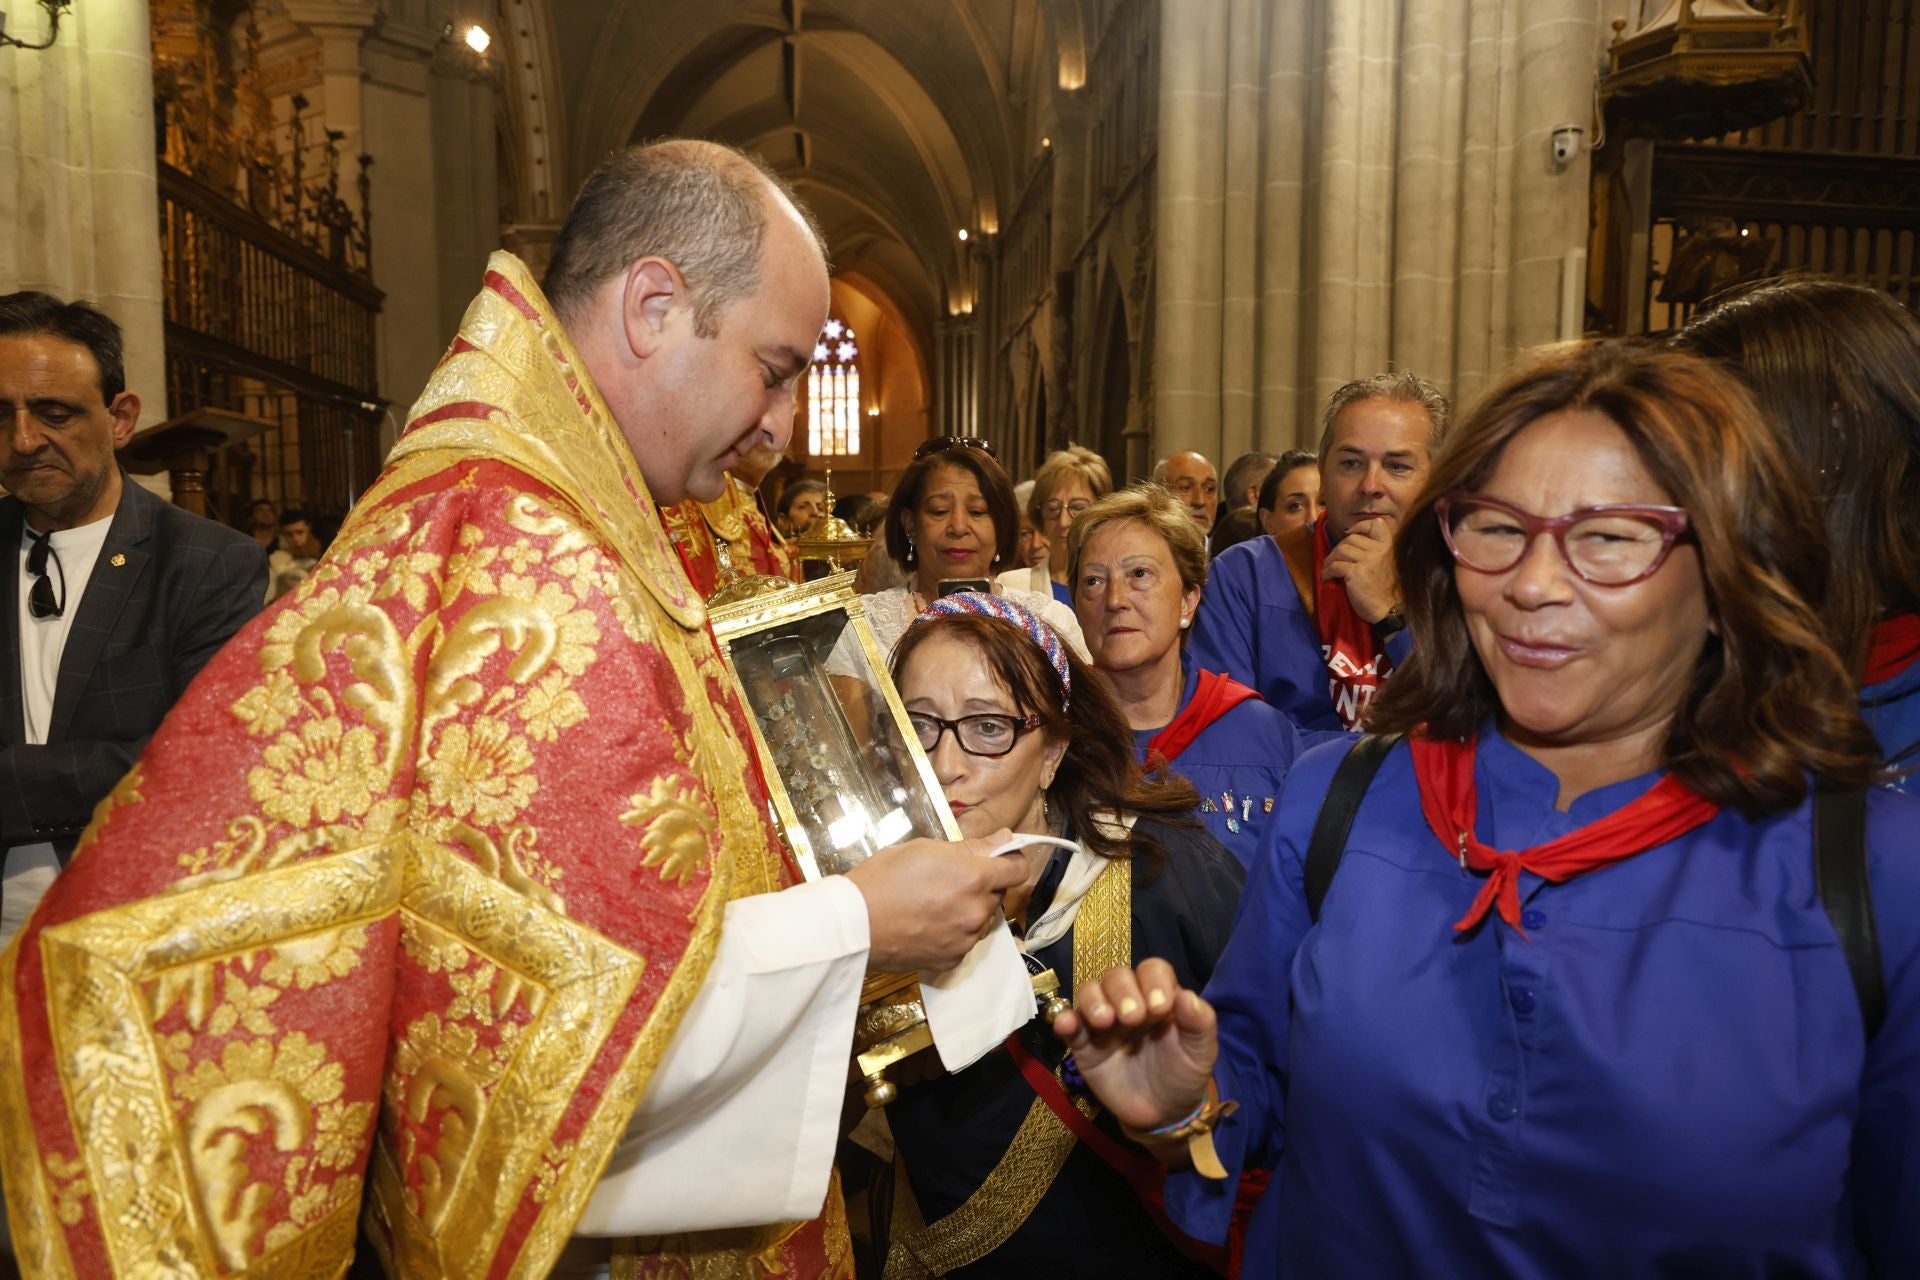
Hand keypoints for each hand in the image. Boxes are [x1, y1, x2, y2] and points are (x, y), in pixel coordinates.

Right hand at [845, 830, 1027, 971]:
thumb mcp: (925, 848)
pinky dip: (953, 932)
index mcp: (974, 878)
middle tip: (948, 879)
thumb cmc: (883, 878)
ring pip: (981, 919)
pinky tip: (927, 924)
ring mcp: (966, 939)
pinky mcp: (952, 960)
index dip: (1010, 861)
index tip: (998, 859)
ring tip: (933, 904)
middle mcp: (977, 912)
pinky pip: (964, 941)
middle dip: (981, 885)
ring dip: (968, 910)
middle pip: (997, 894)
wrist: (853, 925)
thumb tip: (1005, 839)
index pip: (1018, 870)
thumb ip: (971, 847)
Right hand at [1051, 958, 1216, 1132]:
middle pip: (1117, 976)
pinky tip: (1066, 1024)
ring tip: (1104, 1021)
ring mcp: (1104, 1022)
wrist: (1162, 1114)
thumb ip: (1200, 1024)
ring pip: (1090, 992)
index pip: (1153, 970)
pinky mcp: (1084, 1045)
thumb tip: (1188, 996)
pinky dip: (1064, 1020)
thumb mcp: (1201, 1053)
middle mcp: (1129, 1001)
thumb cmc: (1183, 1075)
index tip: (1160, 1007)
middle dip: (1123, 991)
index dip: (1154, 981)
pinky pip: (1070, 1026)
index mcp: (1159, 996)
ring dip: (1094, 1000)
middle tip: (1133, 1018)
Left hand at [1320, 517, 1399, 623]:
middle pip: (1351, 539)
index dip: (1360, 526)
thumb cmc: (1387, 592)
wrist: (1390, 611)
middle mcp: (1379, 551)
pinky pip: (1335, 566)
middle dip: (1338, 548)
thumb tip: (1351, 547)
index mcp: (1388, 547)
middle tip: (1334, 560)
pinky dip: (1327, 572)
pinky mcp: (1356, 573)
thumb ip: (1376, 554)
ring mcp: (1367, 561)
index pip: (1376, 524)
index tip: (1349, 533)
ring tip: (1327, 570)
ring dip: (1330, 560)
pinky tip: (1327, 578)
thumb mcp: (1387, 566)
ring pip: (1340, 550)